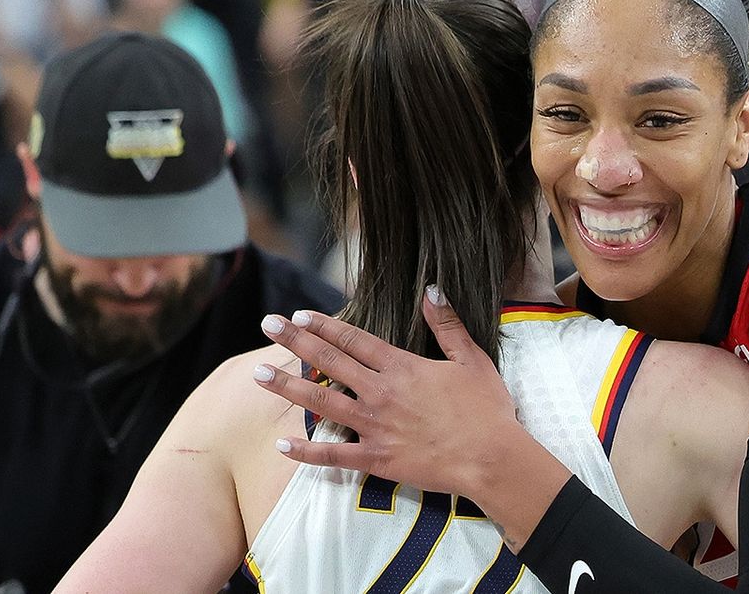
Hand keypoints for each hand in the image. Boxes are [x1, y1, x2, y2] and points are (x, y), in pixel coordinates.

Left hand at [254, 287, 522, 498]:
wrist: (491, 458)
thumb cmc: (486, 409)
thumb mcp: (472, 358)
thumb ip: (448, 325)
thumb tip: (432, 290)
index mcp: (402, 367)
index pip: (354, 340)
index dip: (325, 325)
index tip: (298, 315)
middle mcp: (381, 393)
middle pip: (330, 362)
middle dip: (295, 342)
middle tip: (266, 325)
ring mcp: (375, 427)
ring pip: (322, 402)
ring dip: (288, 387)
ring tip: (258, 374)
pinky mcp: (377, 458)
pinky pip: (334, 454)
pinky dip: (306, 451)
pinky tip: (282, 444)